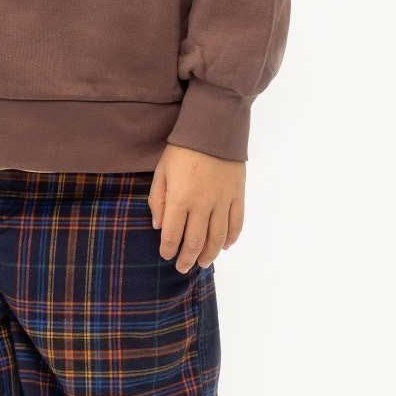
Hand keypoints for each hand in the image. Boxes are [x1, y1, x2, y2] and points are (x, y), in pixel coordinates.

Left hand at [148, 143, 245, 272]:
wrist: (214, 128)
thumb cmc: (182, 148)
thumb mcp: (162, 171)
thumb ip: (158, 200)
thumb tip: (158, 226)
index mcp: (180, 198)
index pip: (173, 233)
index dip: (169, 249)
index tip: (166, 256)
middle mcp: (202, 204)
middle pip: (195, 240)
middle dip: (187, 258)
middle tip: (183, 268)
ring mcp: (223, 201)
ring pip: (217, 237)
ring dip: (209, 253)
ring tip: (202, 262)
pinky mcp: (237, 195)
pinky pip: (236, 223)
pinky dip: (231, 238)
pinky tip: (225, 246)